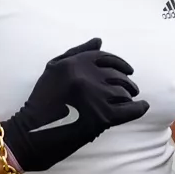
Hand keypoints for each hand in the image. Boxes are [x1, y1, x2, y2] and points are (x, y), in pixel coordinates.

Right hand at [4, 37, 148, 172]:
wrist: (32, 133)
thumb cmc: (42, 101)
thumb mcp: (53, 69)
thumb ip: (76, 52)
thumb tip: (100, 40)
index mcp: (74, 64)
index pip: (106, 58)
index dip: (120, 63)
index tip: (127, 70)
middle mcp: (86, 77)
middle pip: (118, 75)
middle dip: (127, 81)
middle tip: (131, 88)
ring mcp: (96, 97)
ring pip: (124, 92)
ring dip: (130, 94)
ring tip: (132, 98)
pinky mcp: (102, 117)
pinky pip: (130, 110)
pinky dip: (139, 108)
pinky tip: (142, 107)